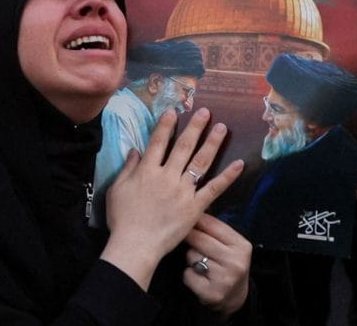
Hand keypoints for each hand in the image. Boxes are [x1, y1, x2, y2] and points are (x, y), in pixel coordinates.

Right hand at [101, 108, 244, 289]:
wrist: (135, 245)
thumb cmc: (122, 219)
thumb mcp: (117, 189)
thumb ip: (127, 168)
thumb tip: (135, 150)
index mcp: (147, 170)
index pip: (158, 141)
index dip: (166, 125)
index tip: (174, 111)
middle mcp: (167, 176)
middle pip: (184, 146)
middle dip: (195, 127)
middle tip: (205, 112)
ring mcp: (183, 191)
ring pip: (200, 162)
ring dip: (212, 143)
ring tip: (222, 127)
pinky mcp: (195, 207)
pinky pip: (214, 188)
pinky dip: (227, 176)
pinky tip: (239, 164)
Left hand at [184, 214, 251, 317]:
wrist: (235, 297)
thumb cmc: (228, 264)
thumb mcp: (230, 245)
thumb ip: (215, 229)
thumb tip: (192, 209)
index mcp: (241, 246)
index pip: (212, 224)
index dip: (196, 220)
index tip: (186, 217)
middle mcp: (235, 262)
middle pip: (199, 239)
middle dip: (191, 238)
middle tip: (189, 240)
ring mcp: (224, 279)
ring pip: (191, 256)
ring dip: (190, 258)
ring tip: (200, 263)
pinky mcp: (211, 294)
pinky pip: (187, 274)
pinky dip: (189, 275)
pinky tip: (199, 277)